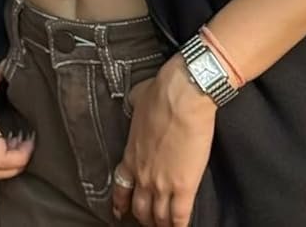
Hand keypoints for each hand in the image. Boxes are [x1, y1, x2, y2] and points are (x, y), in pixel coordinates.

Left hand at [112, 54, 216, 225]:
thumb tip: (134, 100)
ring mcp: (163, 184)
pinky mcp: (184, 186)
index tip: (121, 210)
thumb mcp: (138, 97)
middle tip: (149, 220)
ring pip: (159, 217)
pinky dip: (179, 226)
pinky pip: (180, 216)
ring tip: (165, 226)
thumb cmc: (162, 92)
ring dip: (161, 224)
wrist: (184, 95)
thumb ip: (133, 104)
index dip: (121, 203)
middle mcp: (143, 175)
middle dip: (144, 217)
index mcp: (131, 155)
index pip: (121, 188)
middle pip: (140, 208)